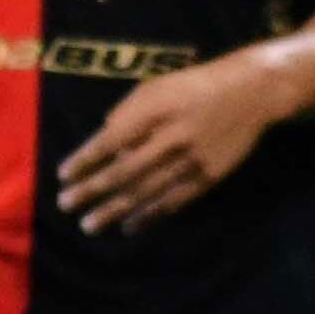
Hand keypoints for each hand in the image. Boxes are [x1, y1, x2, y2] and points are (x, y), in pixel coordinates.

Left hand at [56, 57, 282, 235]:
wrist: (252, 90)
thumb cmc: (192, 87)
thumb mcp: (156, 87)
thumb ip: (127, 113)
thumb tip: (103, 143)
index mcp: (155, 109)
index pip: (110, 140)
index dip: (84, 160)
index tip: (62, 176)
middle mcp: (172, 135)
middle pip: (124, 170)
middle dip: (91, 190)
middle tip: (65, 205)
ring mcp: (193, 158)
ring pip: (146, 191)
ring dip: (114, 211)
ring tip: (88, 226)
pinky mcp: (210, 175)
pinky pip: (174, 201)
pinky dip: (149, 216)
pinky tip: (129, 226)